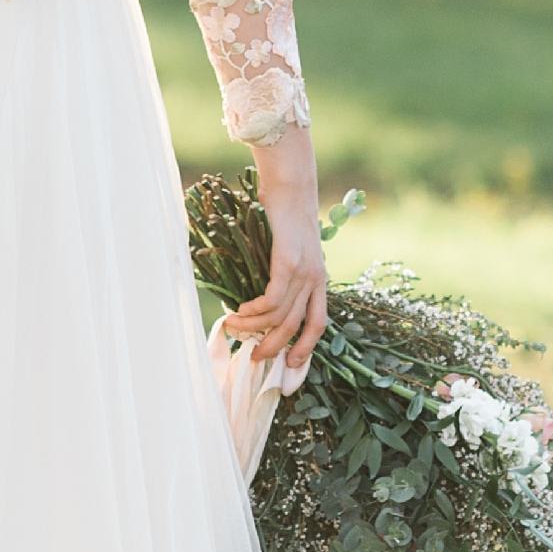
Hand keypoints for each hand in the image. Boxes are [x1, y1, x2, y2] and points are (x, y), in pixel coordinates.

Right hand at [231, 123, 327, 373]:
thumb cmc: (282, 216)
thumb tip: (257, 302)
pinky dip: (254, 311)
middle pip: (297, 328)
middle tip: (255, 358)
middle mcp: (316, 279)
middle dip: (275, 348)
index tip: (291, 365)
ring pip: (280, 316)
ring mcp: (305, 272)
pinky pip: (272, 299)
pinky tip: (240, 310)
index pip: (319, 323)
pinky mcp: (289, 263)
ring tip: (233, 327)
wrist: (290, 186)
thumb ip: (280, 276)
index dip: (306, 348)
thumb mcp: (287, 251)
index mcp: (319, 280)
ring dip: (254, 328)